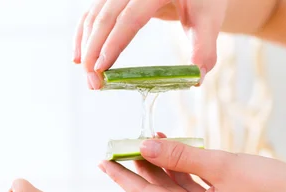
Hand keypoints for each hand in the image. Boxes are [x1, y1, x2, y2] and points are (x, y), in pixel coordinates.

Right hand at [74, 0, 228, 88]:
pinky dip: (83, 35)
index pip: (129, 18)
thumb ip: (204, 49)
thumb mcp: (208, 20)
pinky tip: (78, 57)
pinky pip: (91, 14)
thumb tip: (196, 78)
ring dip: (85, 47)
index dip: (113, 44)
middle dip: (93, 52)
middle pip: (105, 17)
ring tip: (88, 76)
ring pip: (94, 16)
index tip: (101, 69)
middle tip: (93, 83)